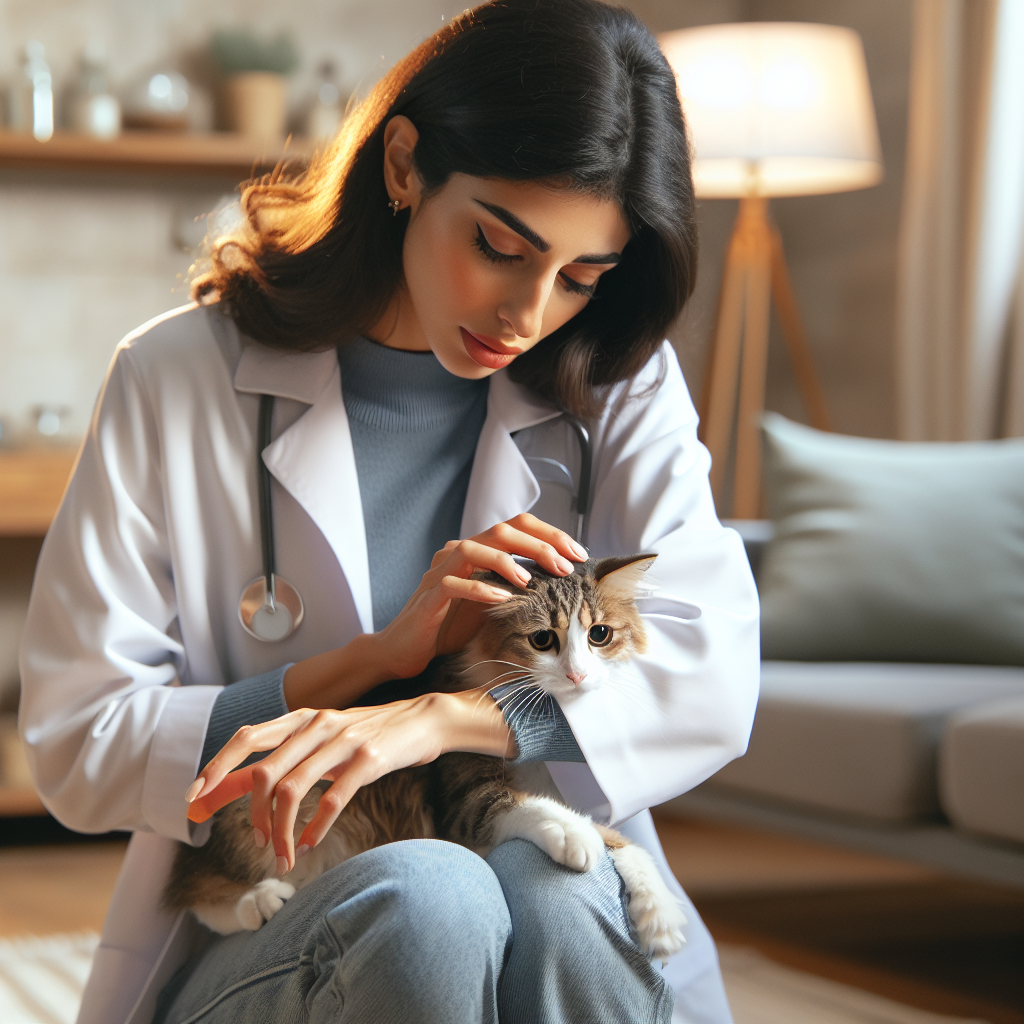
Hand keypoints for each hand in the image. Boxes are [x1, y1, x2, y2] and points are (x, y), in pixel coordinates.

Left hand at [185, 688, 514, 873]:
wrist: (421, 720)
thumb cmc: (363, 736)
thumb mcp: (316, 743)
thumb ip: (273, 763)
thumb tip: (219, 788)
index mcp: (299, 718)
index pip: (245, 738)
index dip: (215, 769)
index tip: (193, 803)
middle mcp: (316, 725)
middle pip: (264, 771)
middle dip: (252, 815)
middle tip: (257, 843)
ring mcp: (342, 740)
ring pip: (293, 790)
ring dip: (280, 831)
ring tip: (282, 857)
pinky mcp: (369, 759)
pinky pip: (333, 798)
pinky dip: (315, 827)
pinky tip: (308, 844)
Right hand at [375, 513, 588, 679]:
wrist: (407, 649)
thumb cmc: (453, 625)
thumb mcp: (494, 601)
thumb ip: (519, 584)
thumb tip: (565, 578)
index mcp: (478, 550)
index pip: (517, 526)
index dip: (550, 534)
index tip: (579, 554)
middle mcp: (458, 552)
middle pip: (501, 531)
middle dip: (538, 545)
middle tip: (565, 566)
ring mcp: (441, 571)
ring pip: (473, 548)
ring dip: (506, 561)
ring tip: (531, 579)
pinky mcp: (429, 595)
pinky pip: (453, 583)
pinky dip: (479, 588)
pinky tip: (502, 598)